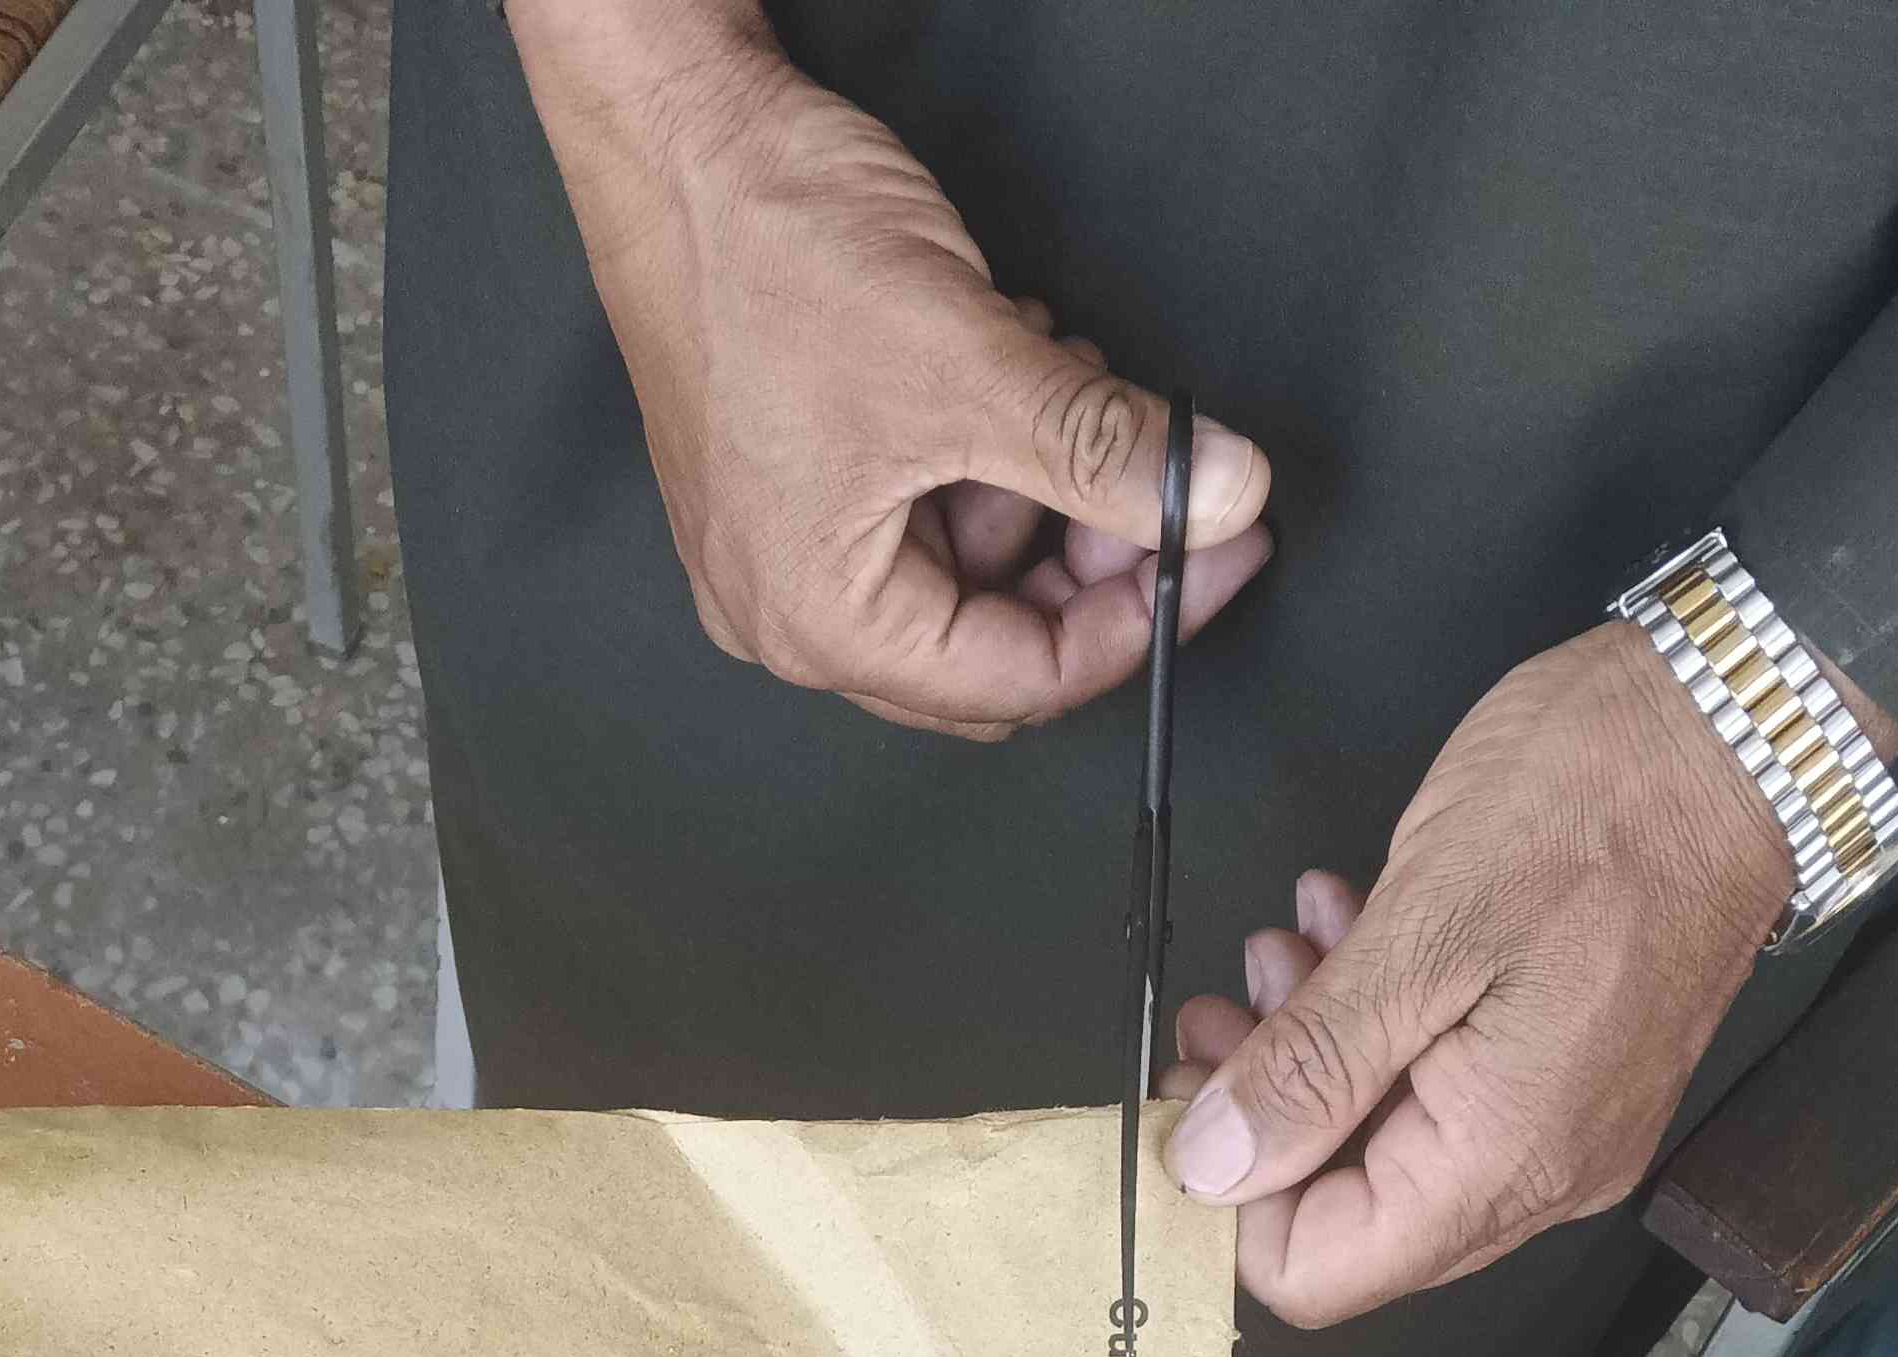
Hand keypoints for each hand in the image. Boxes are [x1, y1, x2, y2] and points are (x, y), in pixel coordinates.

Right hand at [507, 0, 1270, 736]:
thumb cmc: (768, 248)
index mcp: (818, 619)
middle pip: (991, 640)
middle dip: (1086, 556)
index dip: (1137, 620)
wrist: (676, 134)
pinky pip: (922, 505)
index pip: (1017, 681)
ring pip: (965, 566)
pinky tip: (1002, 363)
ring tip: (1054, 373)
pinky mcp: (794, 481)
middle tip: (1160, 472)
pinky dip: (984, 451)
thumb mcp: (971, 362)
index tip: (1217, 547)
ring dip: (1038, 487)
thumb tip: (1222, 496)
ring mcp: (783, 547)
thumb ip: (1105, 450)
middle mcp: (786, 609)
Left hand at [1163, 620, 1890, 1323]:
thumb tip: (1211, 1164)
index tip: (1190, 1096)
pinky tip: (1351, 937)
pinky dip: (1383, 1028)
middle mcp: (1546, 1175)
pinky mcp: (1575, 1074)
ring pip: (1392, 1151)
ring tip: (1288, 949)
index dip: (1229, 1201)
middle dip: (1267, 1119)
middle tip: (1224, 1010)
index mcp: (1505, 1157)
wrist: (1746, 724)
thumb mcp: (1423, 924)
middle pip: (1352, 1219)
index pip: (1319, 1271)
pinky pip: (1449, 1096)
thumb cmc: (1605, 797)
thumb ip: (1313, 1065)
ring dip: (1318, 1056)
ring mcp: (1569, 1129)